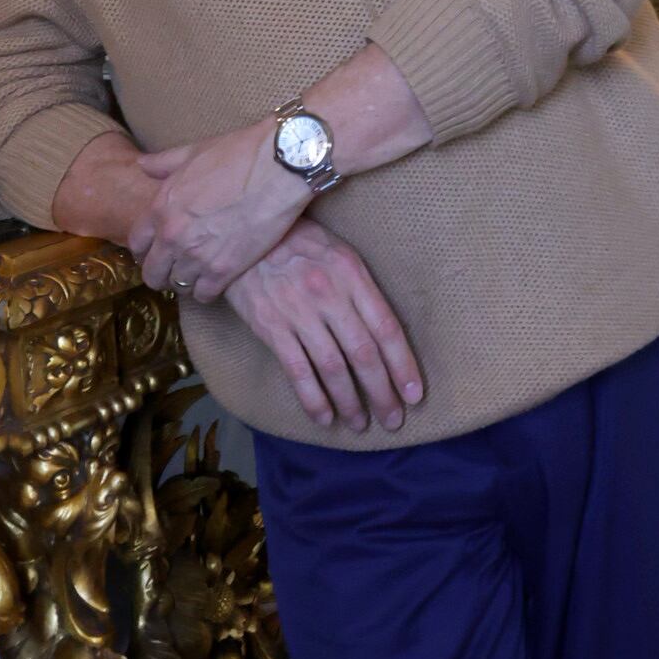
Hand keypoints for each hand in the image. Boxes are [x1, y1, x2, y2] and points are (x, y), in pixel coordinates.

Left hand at [130, 120, 307, 299]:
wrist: (278, 167)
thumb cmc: (238, 153)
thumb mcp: (194, 152)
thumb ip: (163, 163)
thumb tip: (142, 165)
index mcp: (161, 206)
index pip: (137, 244)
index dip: (145, 250)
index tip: (156, 251)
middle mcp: (173, 235)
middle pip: (153, 273)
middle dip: (161, 272)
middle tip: (175, 268)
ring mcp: (197, 255)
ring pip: (178, 286)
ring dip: (185, 281)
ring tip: (198, 273)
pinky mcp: (224, 270)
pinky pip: (204, 295)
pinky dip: (207, 291)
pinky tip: (216, 279)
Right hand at [226, 226, 424, 433]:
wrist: (244, 233)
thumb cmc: (298, 241)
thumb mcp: (338, 251)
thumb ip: (361, 287)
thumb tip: (384, 333)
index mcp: (352, 274)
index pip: (386, 327)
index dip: (403, 365)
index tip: (414, 394)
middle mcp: (330, 294)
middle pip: (364, 354)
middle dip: (382, 393)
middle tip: (393, 421)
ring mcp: (299, 312)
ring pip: (333, 368)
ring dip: (350, 402)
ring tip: (360, 424)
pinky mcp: (271, 326)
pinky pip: (298, 371)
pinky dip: (313, 399)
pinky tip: (324, 417)